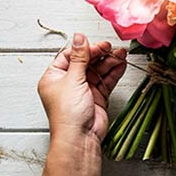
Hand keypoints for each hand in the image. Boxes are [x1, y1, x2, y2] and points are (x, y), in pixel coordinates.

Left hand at [38, 33, 127, 149]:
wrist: (79, 137)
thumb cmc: (67, 114)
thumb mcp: (72, 79)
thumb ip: (79, 57)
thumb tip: (79, 38)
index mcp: (54, 77)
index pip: (69, 56)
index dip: (84, 49)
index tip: (96, 44)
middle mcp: (68, 83)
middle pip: (85, 62)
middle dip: (99, 54)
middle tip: (111, 48)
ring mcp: (83, 90)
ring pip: (97, 70)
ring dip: (109, 62)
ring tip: (121, 55)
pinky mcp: (96, 97)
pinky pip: (105, 81)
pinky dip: (113, 73)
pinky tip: (121, 64)